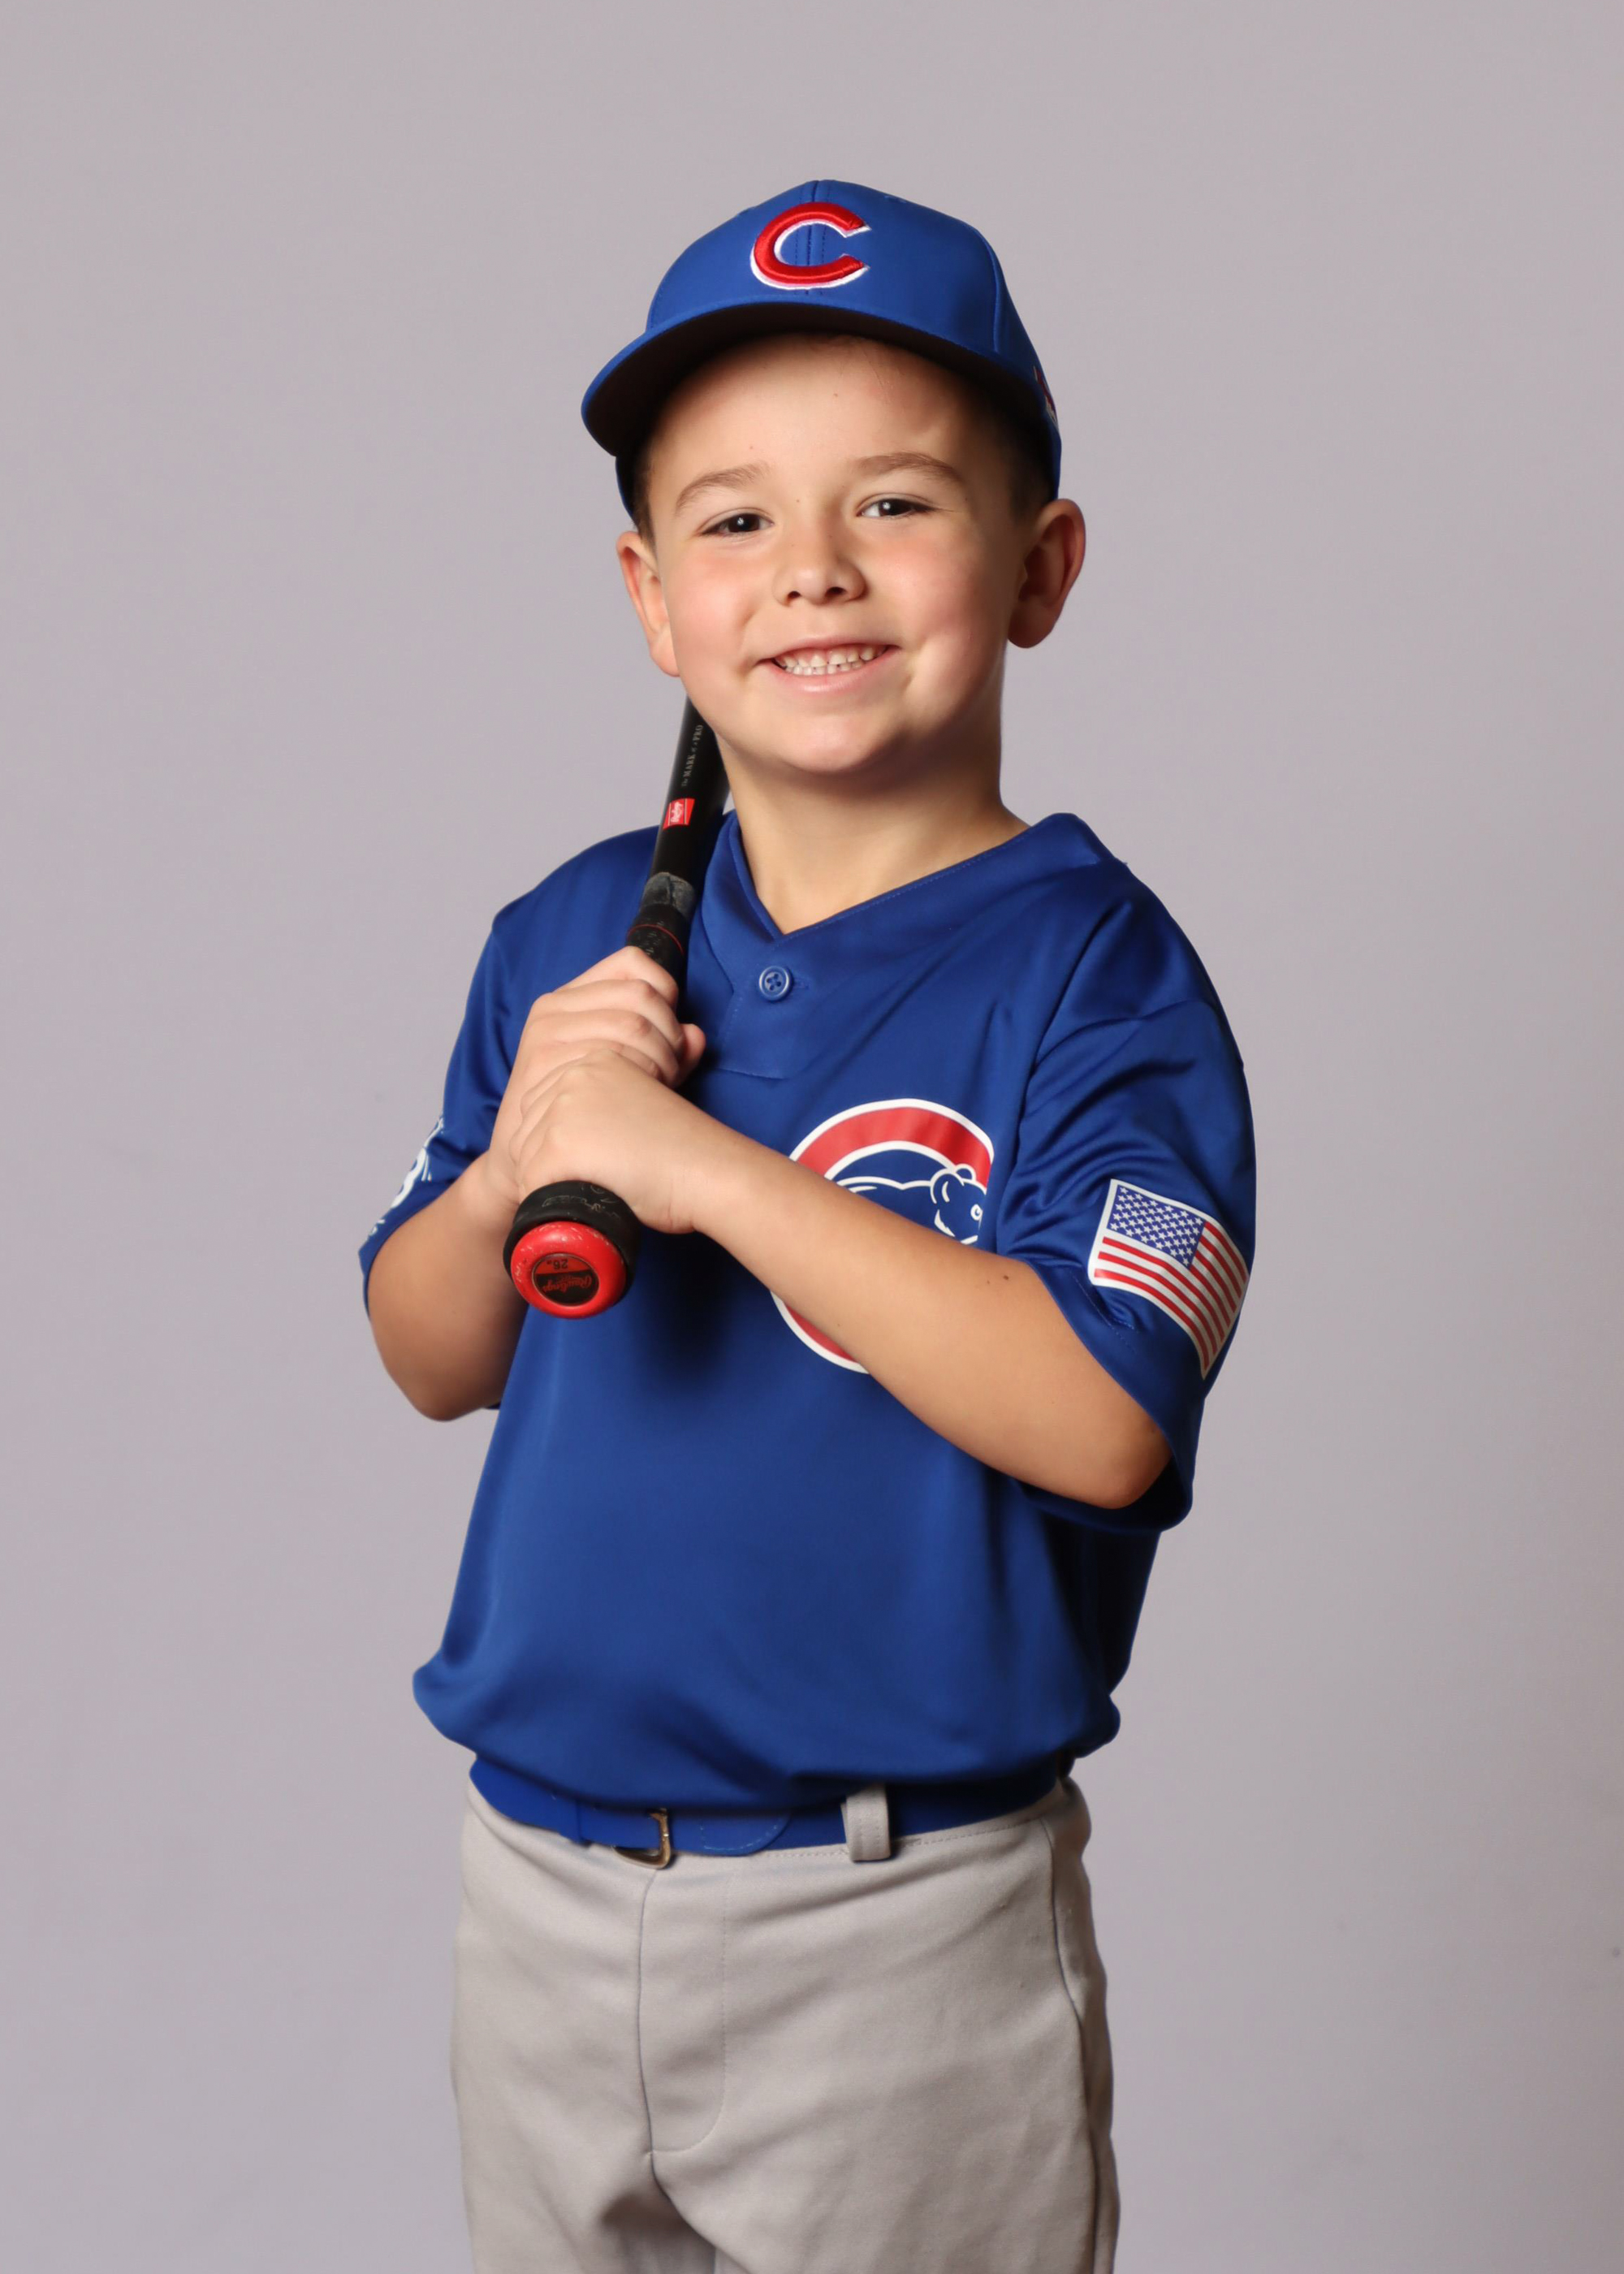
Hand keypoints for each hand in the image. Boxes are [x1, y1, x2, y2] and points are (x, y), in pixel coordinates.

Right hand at [474, 947, 705, 1218]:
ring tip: (656, 1090)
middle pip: (642, 996)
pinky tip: (638, 1101)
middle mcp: (555, 1006)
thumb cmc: (582, 1110)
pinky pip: (614, 1056)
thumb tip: (697, 1036)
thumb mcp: (623, 1067)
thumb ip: (665, 1047)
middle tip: (671, 1073)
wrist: (524, 1158)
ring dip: (661, 1059)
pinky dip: (641, 1077)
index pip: (633, 963)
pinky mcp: (544, 1064)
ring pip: (633, 1024)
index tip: (671, 1034)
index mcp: (572, 996)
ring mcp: (546, 1034)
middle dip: (670, 1035)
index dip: (666, 993)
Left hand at [506, 1047, 730, 1236]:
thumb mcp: (646, 1101)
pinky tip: (580, 1203)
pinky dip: (547, 1202)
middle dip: (549, 1158)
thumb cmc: (686, 1148)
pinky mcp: (560, 1144)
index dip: (561, 1138)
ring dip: (549, 1180)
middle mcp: (574, 1076)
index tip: (591, 1159)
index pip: (545, 1103)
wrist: (707, 1170)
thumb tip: (629, 1083)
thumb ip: (624, 1091)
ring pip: (526, 1155)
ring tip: (590, 1189)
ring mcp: (563, 1109)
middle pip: (528, 1126)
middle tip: (590, 1177)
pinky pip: (530, 1182)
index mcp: (595, 1062)